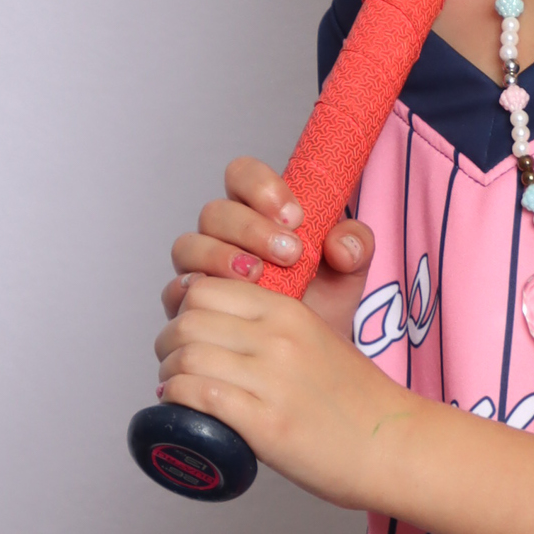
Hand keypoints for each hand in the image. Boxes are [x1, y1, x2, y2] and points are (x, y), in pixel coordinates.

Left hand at [151, 272, 420, 507]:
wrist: (396, 446)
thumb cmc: (358, 402)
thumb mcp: (318, 340)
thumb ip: (272, 330)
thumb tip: (218, 339)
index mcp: (289, 312)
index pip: (206, 288)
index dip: (185, 311)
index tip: (189, 335)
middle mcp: (278, 338)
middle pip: (188, 320)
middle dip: (168, 344)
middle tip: (175, 366)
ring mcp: (272, 379)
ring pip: (185, 356)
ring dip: (169, 375)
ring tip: (176, 391)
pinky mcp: (266, 423)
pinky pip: (198, 396)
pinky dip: (178, 402)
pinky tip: (182, 412)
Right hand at [163, 156, 372, 340]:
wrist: (311, 357)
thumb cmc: (325, 303)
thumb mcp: (351, 273)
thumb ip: (356, 246)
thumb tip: (342, 246)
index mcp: (258, 212)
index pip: (242, 176)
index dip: (261, 187)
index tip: (296, 216)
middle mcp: (223, 234)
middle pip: (215, 212)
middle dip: (251, 228)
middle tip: (290, 253)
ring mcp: (202, 267)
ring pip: (190, 245)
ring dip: (221, 256)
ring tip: (259, 276)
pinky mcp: (189, 303)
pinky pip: (177, 289)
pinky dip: (197, 291)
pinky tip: (227, 299)